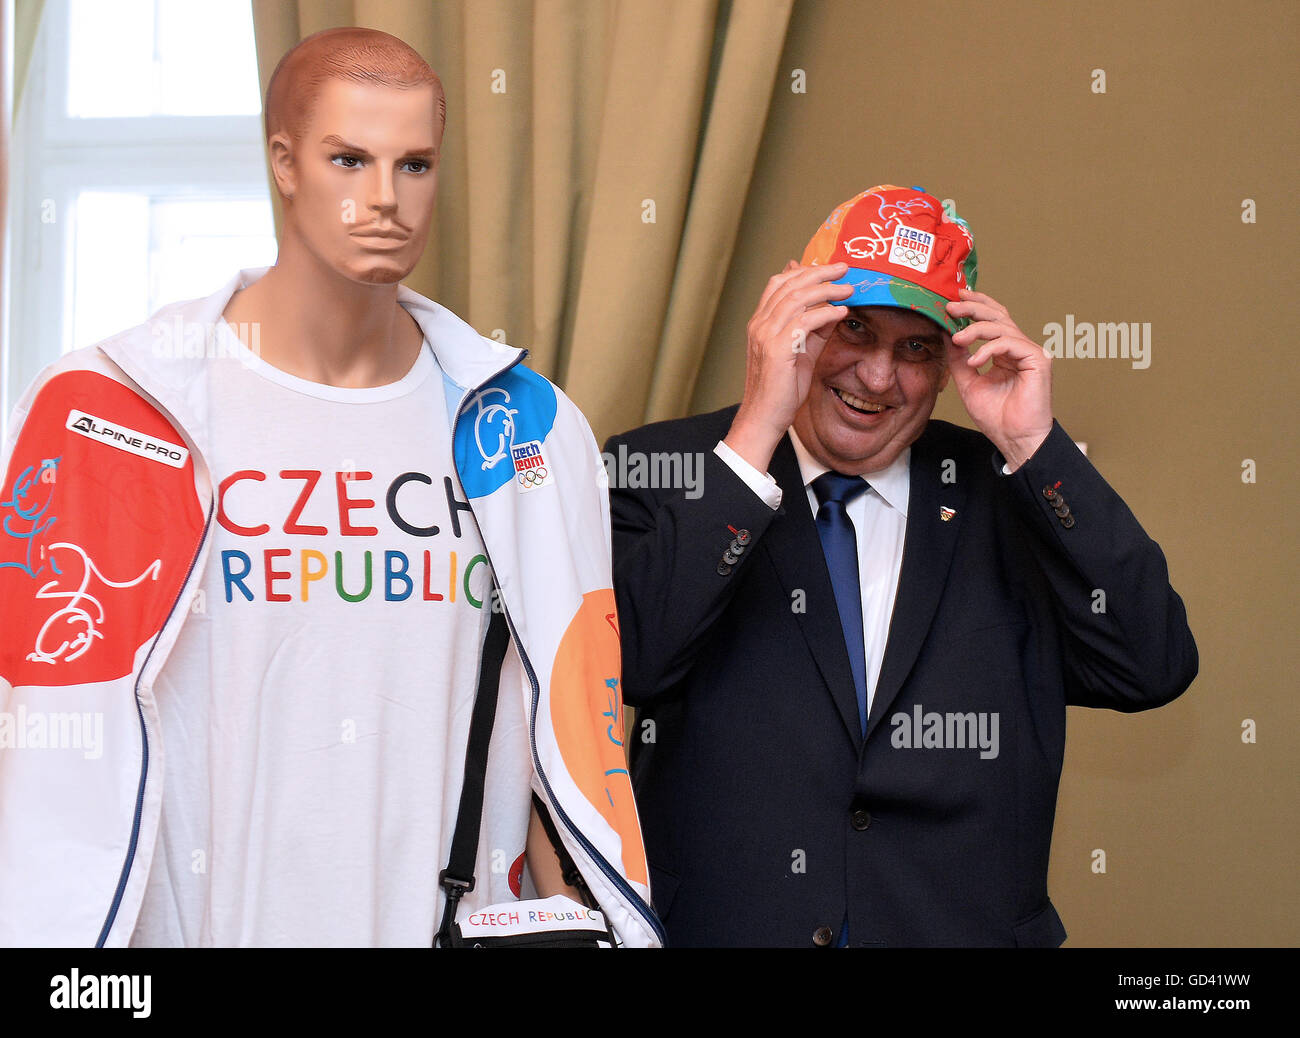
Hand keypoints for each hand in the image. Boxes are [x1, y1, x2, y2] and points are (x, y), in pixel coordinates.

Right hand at [725, 261, 851, 472]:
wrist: (764, 418)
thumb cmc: (780, 390)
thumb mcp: (801, 352)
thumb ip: (814, 330)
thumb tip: (833, 309)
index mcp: (760, 323)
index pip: (778, 284)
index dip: (803, 271)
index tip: (828, 268)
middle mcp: (759, 324)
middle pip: (788, 284)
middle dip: (819, 272)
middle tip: (844, 268)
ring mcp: (766, 335)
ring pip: (796, 298)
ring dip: (826, 289)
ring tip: (848, 288)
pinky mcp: (777, 349)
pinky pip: (804, 321)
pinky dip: (825, 313)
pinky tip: (841, 311)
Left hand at [945, 289, 1052, 471]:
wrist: (1014, 438)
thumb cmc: (996, 417)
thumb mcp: (968, 383)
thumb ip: (959, 359)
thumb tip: (947, 335)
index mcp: (1004, 352)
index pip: (992, 320)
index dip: (976, 304)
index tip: (954, 298)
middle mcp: (1019, 348)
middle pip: (998, 316)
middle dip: (974, 307)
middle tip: (951, 306)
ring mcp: (1030, 353)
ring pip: (1002, 326)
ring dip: (976, 329)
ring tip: (958, 339)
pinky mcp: (1038, 360)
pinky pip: (1011, 343)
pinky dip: (989, 349)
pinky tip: (975, 362)